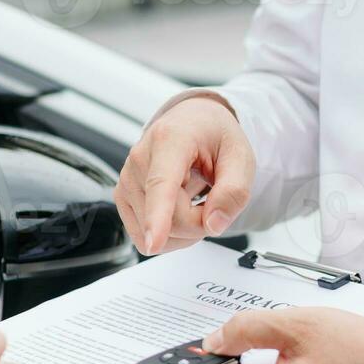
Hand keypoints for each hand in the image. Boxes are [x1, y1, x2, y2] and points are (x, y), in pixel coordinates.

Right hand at [116, 94, 254, 254]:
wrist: (193, 123)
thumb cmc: (213, 136)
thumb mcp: (241, 157)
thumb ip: (234, 191)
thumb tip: (214, 224)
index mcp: (170, 140)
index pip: (161, 184)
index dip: (158, 216)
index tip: (154, 241)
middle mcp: (140, 158)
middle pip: (169, 220)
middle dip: (199, 223)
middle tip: (213, 199)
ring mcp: (127, 179)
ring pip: (155, 233)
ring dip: (184, 229)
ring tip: (193, 198)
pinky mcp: (122, 197)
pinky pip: (143, 237)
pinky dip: (167, 232)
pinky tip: (177, 207)